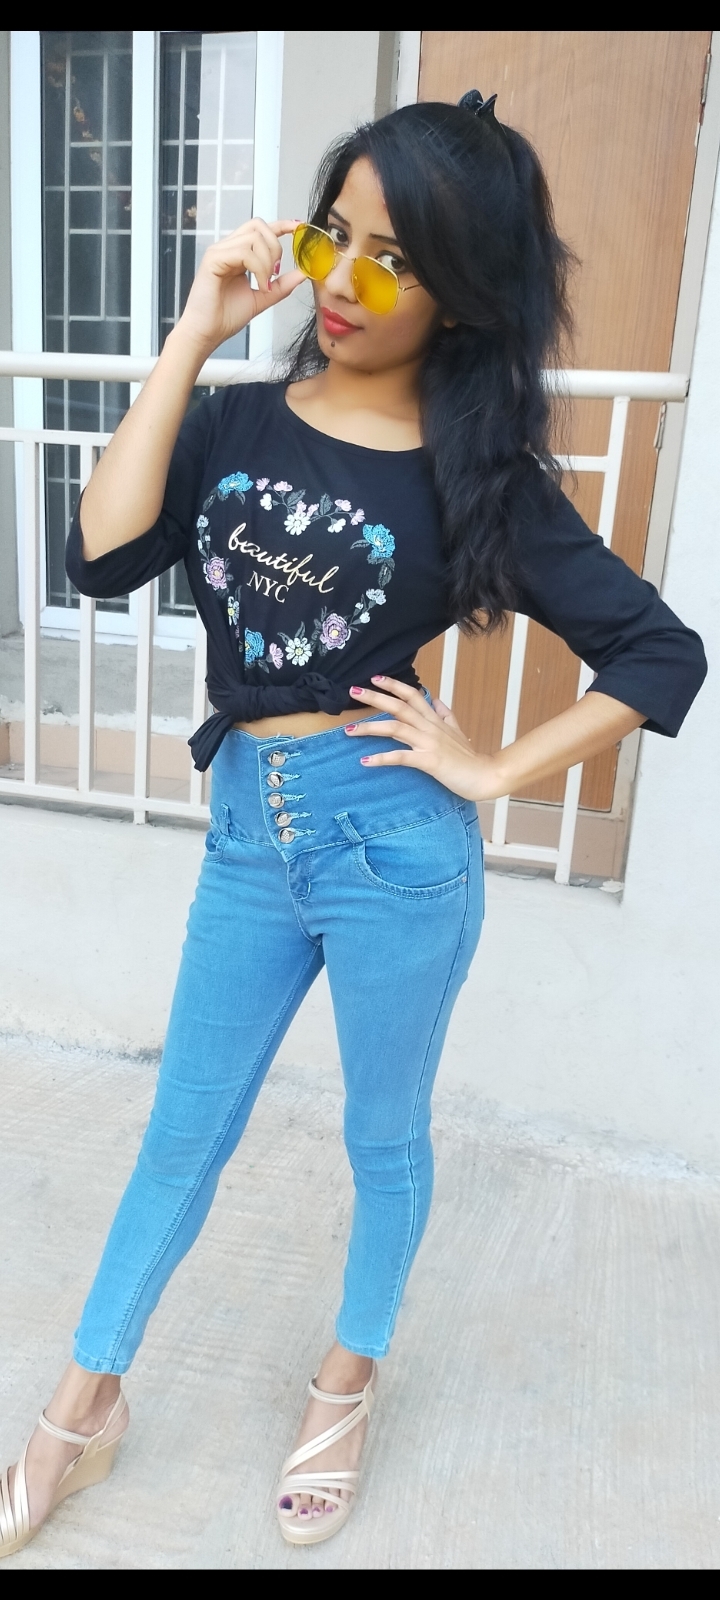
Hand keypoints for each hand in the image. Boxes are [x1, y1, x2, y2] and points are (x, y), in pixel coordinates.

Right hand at [176, 217, 304, 356]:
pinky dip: (258, 268)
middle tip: (276, 272)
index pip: (260, 229)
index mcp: (238, 254)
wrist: (207, 334)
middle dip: (275, 246)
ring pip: (254, 238)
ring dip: (267, 262)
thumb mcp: (263, 298)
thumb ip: (282, 285)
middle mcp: (228, 248)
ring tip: (266, 285)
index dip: (281, 224)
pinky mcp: (213, 259)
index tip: (298, 228)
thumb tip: (303, 273)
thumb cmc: (226, 317)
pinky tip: (260, 285)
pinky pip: (244, 252)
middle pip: (258, 226)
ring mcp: (219, 251)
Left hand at [345, 677, 504, 800]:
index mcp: (435, 720)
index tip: (375, 677)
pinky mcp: (430, 761)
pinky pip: (402, 757)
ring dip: (370, 728)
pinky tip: (365, 761)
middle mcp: (430, 727)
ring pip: (395, 728)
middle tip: (353, 691)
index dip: (394, 685)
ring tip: (349, 730)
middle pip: (399, 706)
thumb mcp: (458, 731)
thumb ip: (446, 714)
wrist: (486, 775)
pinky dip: (382, 758)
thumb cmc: (470, 758)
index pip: (413, 695)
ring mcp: (430, 743)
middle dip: (375, 697)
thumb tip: (435, 699)